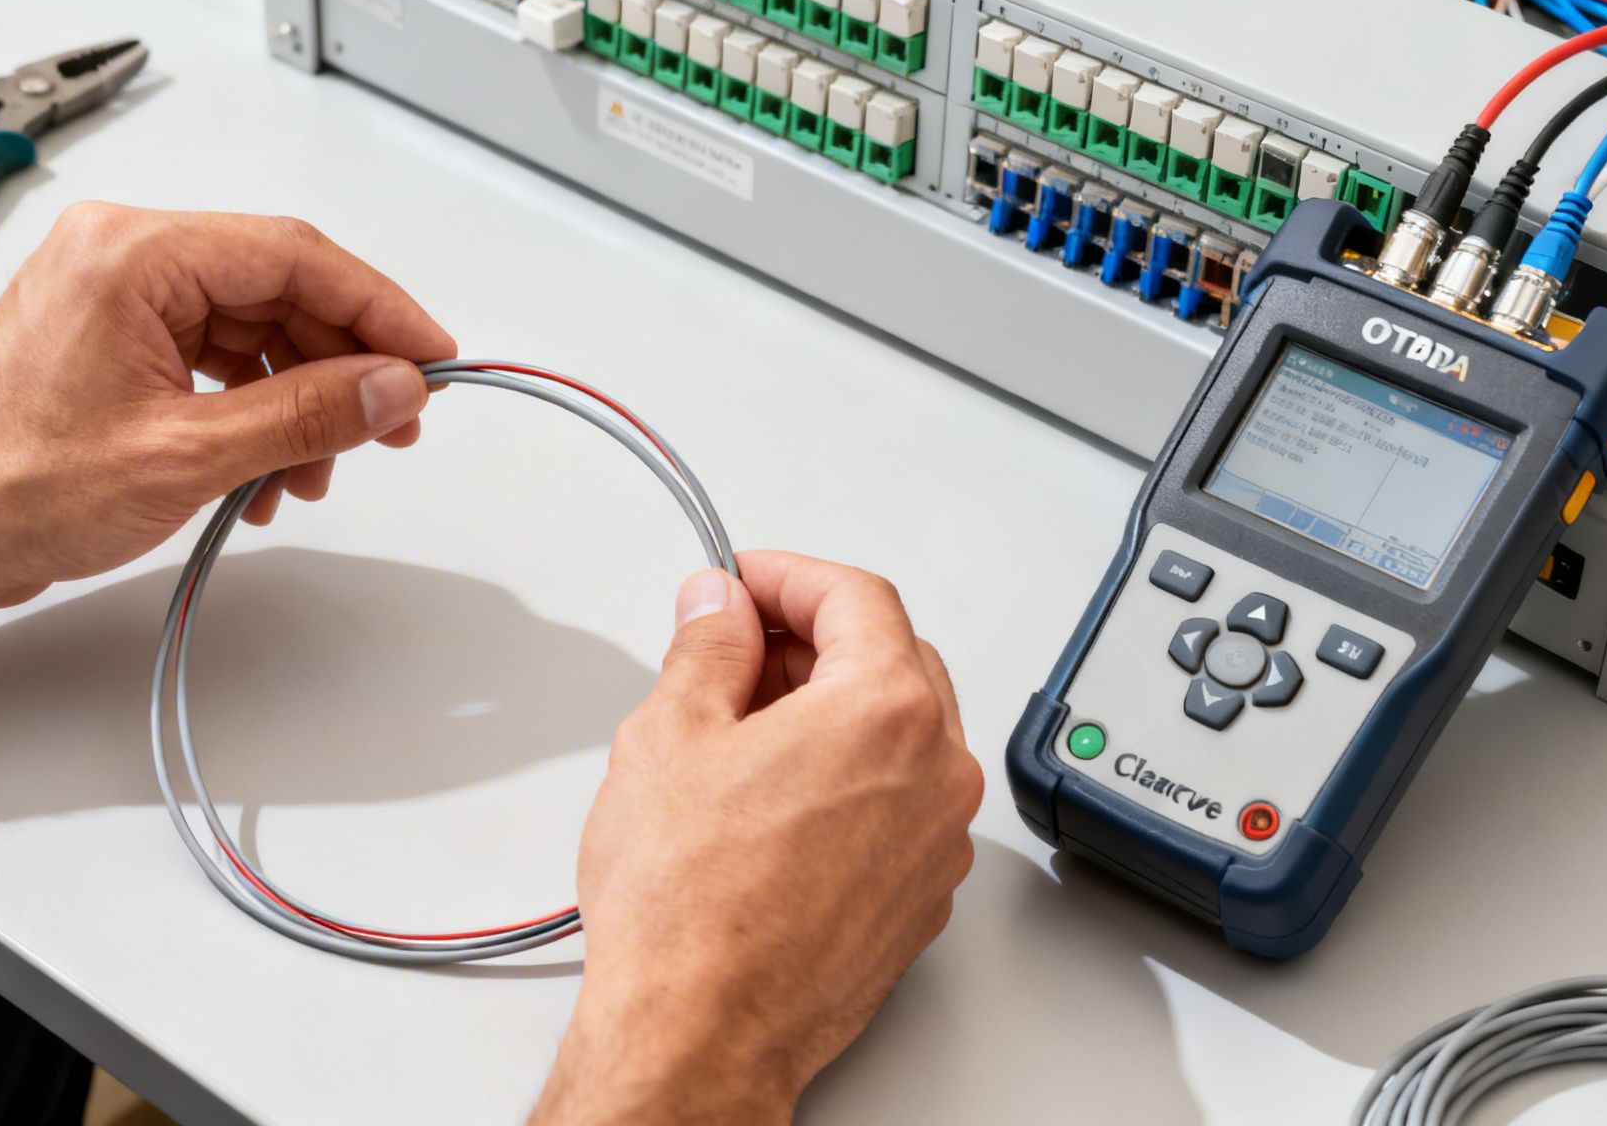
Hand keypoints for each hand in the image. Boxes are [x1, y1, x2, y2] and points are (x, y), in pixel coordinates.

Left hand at [0, 202, 456, 609]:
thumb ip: (306, 413)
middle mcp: (121, 257)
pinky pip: (212, 358)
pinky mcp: (111, 341)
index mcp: (131, 253)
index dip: (378, 309)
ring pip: (250, 330)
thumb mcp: (187, 455)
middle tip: (393, 424)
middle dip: (340, 365)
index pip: (293, 255)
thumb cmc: (12, 488)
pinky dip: (251, 413)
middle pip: (277, 290)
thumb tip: (391, 387)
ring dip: (296, 403)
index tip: (433, 355)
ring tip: (312, 472)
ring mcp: (114, 298)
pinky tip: (265, 473)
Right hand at [532, 552, 982, 1123]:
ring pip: (900, 734)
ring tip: (741, 733)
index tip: (742, 584)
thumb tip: (720, 608)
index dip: (788, 576)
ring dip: (831, 710)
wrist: (701, 1030)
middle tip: (735, 650)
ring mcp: (937, 841)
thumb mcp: (669, 733)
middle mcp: (936, 772)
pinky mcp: (920, 897)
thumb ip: (707, 645)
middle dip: (812, 640)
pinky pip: (897, 803)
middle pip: (891, 659)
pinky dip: (849, 777)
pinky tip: (773, 800)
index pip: (857, 597)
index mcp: (886, 710)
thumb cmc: (688, 906)